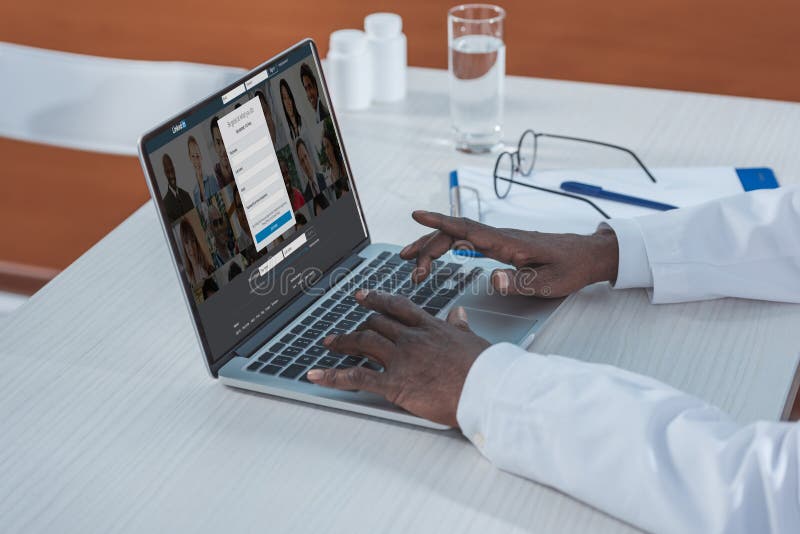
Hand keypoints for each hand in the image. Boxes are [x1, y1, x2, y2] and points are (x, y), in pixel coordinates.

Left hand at [307, 290, 490, 426]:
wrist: (486, 389)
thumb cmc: (484, 370)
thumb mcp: (473, 341)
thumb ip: (459, 328)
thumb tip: (458, 315)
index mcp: (430, 327)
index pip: (397, 307)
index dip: (377, 300)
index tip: (364, 296)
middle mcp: (411, 339)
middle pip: (376, 324)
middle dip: (356, 325)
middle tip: (343, 329)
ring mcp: (400, 359)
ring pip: (363, 342)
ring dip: (342, 342)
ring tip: (330, 343)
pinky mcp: (394, 383)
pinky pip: (356, 376)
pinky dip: (332, 376)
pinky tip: (316, 376)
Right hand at [400, 211, 618, 297]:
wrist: (589, 255)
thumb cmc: (571, 267)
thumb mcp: (550, 281)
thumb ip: (521, 281)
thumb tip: (494, 280)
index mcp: (507, 243)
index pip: (467, 229)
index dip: (440, 223)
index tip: (417, 216)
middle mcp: (499, 237)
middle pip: (454, 234)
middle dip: (426, 246)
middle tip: (407, 266)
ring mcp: (498, 240)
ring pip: (457, 236)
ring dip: (432, 245)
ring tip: (409, 258)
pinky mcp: (501, 245)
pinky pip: (466, 241)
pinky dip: (447, 245)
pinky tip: (437, 253)